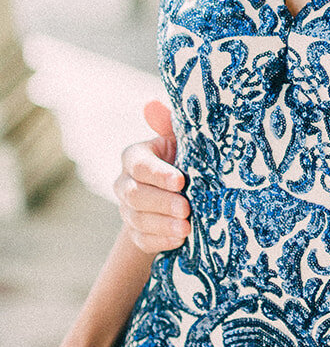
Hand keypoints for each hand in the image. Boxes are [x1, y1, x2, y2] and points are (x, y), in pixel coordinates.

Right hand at [114, 99, 188, 253]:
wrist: (179, 192)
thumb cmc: (183, 158)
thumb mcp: (179, 140)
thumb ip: (167, 124)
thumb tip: (151, 104)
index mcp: (134, 157)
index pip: (141, 166)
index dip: (159, 175)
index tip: (181, 181)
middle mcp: (125, 184)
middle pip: (137, 196)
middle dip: (163, 203)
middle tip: (186, 208)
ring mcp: (128, 210)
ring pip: (139, 220)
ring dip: (164, 225)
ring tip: (187, 227)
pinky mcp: (136, 233)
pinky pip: (143, 240)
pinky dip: (162, 241)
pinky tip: (180, 240)